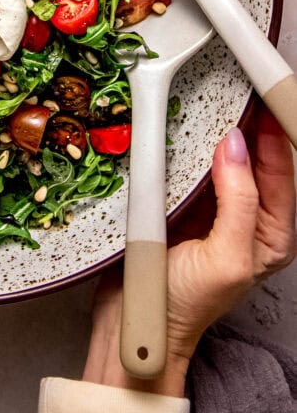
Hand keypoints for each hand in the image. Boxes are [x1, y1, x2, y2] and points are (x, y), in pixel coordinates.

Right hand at [83, 110, 295, 396]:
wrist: (131, 325)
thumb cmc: (184, 305)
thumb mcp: (226, 259)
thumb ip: (239, 202)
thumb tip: (235, 147)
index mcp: (270, 233)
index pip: (282, 170)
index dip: (274, 132)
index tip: (261, 97)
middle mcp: (244, 217)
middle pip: (253, 158)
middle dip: (246, 123)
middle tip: (234, 87)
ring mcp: (209, 208)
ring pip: (218, 157)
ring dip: (212, 129)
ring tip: (209, 97)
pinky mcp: (177, 202)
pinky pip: (185, 163)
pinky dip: (183, 143)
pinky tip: (176, 125)